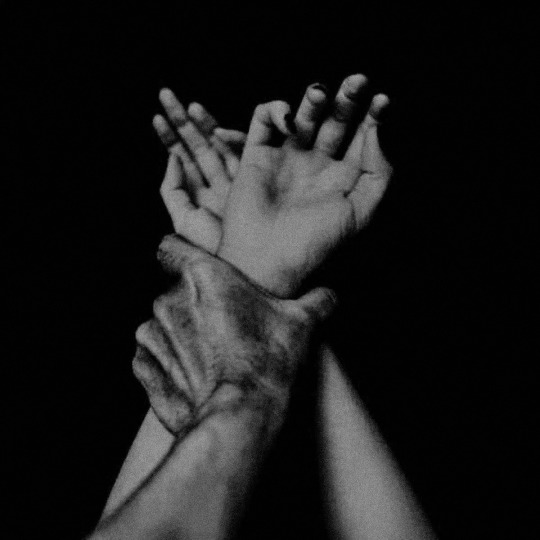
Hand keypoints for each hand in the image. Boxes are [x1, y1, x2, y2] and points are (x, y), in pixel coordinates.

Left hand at [153, 90, 244, 252]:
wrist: (247, 262)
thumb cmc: (213, 248)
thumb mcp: (183, 220)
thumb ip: (172, 190)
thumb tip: (171, 158)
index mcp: (198, 192)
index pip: (181, 157)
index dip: (168, 137)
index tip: (156, 116)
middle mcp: (215, 181)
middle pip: (197, 144)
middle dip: (182, 120)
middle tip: (166, 94)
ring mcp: (235, 177)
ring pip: (218, 144)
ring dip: (204, 123)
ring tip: (190, 106)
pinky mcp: (255, 178)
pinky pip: (242, 153)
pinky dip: (232, 141)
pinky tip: (218, 132)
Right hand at [154, 75, 391, 297]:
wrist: (267, 262)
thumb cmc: (316, 244)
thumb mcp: (362, 212)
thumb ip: (379, 171)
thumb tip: (377, 129)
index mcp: (343, 178)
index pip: (363, 137)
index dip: (374, 116)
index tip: (382, 102)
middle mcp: (316, 165)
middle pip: (335, 120)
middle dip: (348, 98)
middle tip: (357, 81)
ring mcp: (285, 159)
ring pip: (303, 115)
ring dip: (314, 98)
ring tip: (321, 92)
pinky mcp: (256, 156)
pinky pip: (264, 121)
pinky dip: (274, 110)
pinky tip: (288, 121)